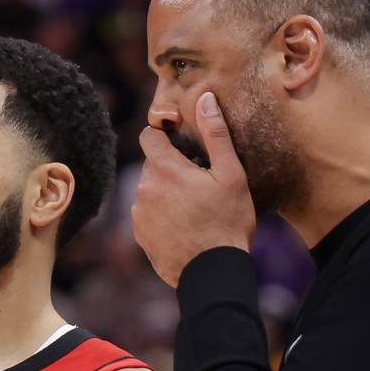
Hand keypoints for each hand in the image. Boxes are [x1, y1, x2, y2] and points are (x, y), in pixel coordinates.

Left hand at [131, 91, 257, 286]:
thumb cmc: (227, 221)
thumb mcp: (231, 174)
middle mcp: (144, 189)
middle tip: (199, 183)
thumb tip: (206, 98)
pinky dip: (162, 215)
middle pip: (153, 165)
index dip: (166, 137)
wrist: (213, 272)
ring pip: (150, 190)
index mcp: (164, 169)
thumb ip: (215, 134)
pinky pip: (148, 215)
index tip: (185, 147)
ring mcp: (139, 215)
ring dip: (166, 192)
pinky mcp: (140, 236)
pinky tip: (184, 226)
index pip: (149, 136)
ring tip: (194, 208)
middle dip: (171, 167)